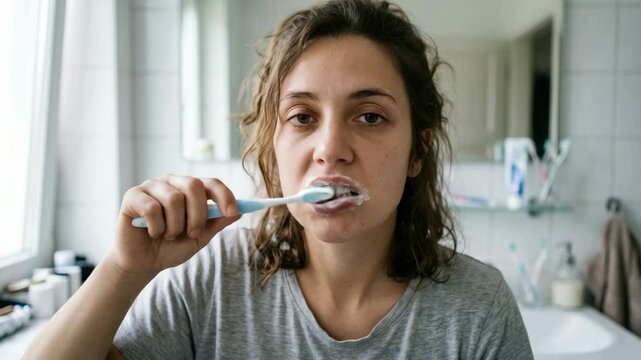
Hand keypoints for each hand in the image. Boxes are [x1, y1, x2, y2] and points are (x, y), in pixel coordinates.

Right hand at [109, 174, 239, 277]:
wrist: (143, 263)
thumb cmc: (172, 247)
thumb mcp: (200, 237)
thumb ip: (216, 223)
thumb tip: (239, 212)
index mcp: (190, 189)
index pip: (211, 183)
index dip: (224, 195)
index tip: (232, 212)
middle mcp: (172, 182)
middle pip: (193, 185)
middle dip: (198, 215)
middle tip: (192, 233)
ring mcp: (152, 186)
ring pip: (173, 199)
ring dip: (175, 226)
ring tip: (168, 235)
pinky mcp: (133, 195)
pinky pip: (152, 208)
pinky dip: (156, 227)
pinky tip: (152, 232)